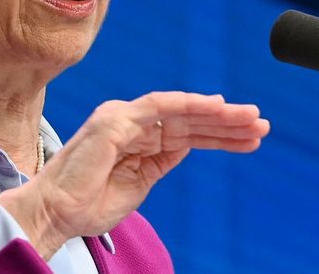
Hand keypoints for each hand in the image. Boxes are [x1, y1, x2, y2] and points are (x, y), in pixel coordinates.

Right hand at [0, 91, 269, 258]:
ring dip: (217, 113)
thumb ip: (160, 162)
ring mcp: (121, 120)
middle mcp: (130, 124)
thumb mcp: (138, 183)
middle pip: (188, 120)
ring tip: (250, 118)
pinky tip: (217, 108)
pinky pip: (159, 107)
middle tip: (261, 124)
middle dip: (226, 122)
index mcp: (135, 141)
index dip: (219, 135)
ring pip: (179, 110)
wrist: (57, 213)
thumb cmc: (88, 204)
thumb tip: (188, 146)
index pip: (186, 133)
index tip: (251, 138)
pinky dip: (189, 105)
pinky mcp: (114, 121)